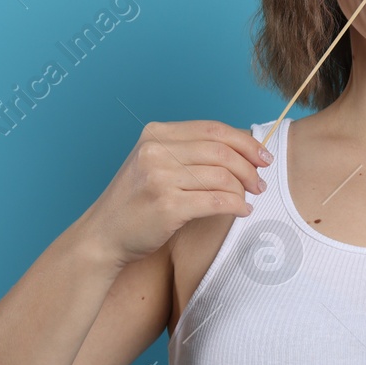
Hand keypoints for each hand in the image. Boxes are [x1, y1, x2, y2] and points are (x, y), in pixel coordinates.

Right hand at [73, 120, 270, 266]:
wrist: (103, 235)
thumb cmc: (136, 201)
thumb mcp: (155, 163)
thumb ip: (189, 151)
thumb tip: (242, 148)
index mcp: (156, 133)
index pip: (214, 129)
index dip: (245, 141)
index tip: (263, 156)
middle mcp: (156, 150)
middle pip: (222, 151)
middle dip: (249, 167)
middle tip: (261, 182)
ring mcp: (160, 178)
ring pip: (222, 177)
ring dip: (244, 189)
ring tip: (249, 198)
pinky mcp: (167, 205)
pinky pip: (217, 202)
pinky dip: (236, 207)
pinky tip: (241, 211)